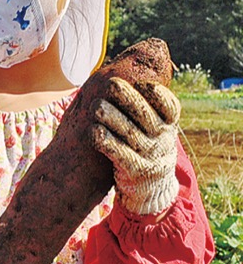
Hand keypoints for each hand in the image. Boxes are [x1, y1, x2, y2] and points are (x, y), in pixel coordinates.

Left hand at [91, 77, 179, 216]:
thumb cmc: (145, 147)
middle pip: (146, 116)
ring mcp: (150, 156)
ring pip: (130, 133)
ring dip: (112, 118)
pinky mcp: (135, 171)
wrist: (152, 189)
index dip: (158, 95)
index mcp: (169, 124)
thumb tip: (120, 74)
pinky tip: (94, 131)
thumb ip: (143, 107)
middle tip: (111, 83)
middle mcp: (162, 139)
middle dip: (129, 98)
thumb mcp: (154, 128)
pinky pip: (120, 155)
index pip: (170, 107)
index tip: (142, 83)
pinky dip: (107, 142)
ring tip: (96, 106)